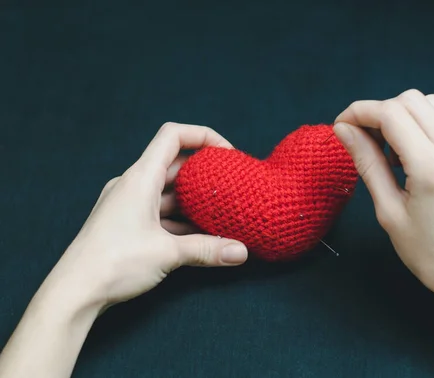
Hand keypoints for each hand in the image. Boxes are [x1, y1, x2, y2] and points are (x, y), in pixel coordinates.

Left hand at [44, 122, 247, 310]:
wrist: (74, 293)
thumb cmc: (113, 264)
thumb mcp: (168, 253)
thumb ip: (208, 249)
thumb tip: (241, 251)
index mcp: (139, 179)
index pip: (173, 136)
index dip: (203, 136)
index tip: (227, 154)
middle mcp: (132, 185)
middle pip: (174, 164)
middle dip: (204, 173)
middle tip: (231, 186)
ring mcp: (127, 204)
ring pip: (167, 191)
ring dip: (194, 199)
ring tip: (221, 212)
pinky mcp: (125, 224)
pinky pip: (158, 211)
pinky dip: (180, 218)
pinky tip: (199, 234)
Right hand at [333, 89, 433, 300]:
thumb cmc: (427, 251)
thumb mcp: (387, 209)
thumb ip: (366, 162)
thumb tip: (343, 129)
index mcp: (432, 168)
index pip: (390, 114)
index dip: (359, 112)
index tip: (342, 125)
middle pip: (411, 100)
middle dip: (381, 112)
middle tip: (367, 139)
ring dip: (407, 116)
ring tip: (396, 150)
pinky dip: (431, 124)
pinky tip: (422, 150)